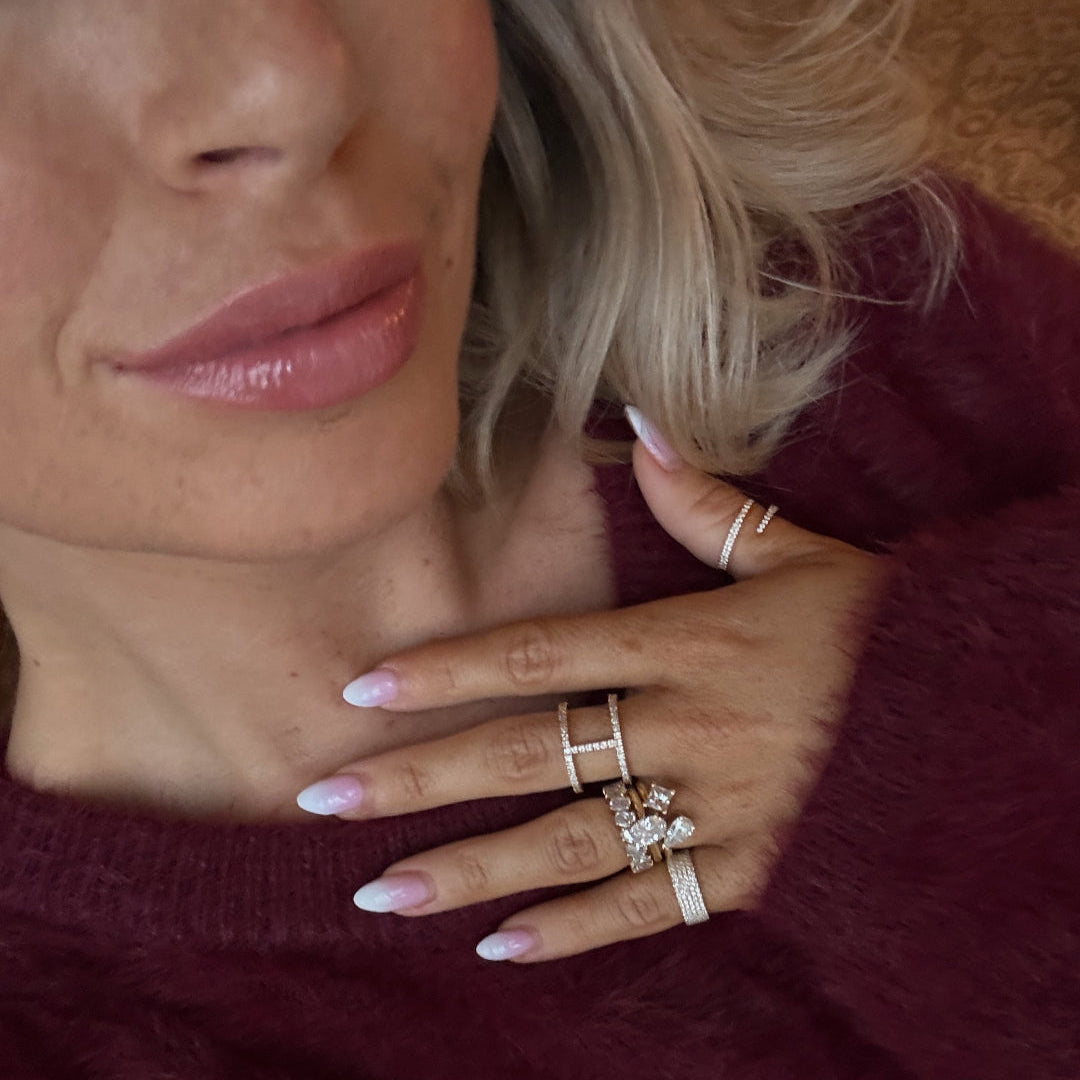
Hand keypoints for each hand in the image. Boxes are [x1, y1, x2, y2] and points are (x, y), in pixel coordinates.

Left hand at [297, 410, 888, 961]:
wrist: (972, 714)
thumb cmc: (876, 628)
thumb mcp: (801, 554)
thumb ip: (710, 503)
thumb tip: (642, 424)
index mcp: (689, 643)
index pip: (543, 655)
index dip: (448, 670)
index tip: (365, 691)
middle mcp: (687, 727)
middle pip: (529, 753)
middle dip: (421, 776)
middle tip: (327, 800)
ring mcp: (716, 807)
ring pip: (569, 842)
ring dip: (471, 868)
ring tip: (380, 892)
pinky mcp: (751, 871)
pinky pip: (650, 906)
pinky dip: (574, 931)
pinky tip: (501, 947)